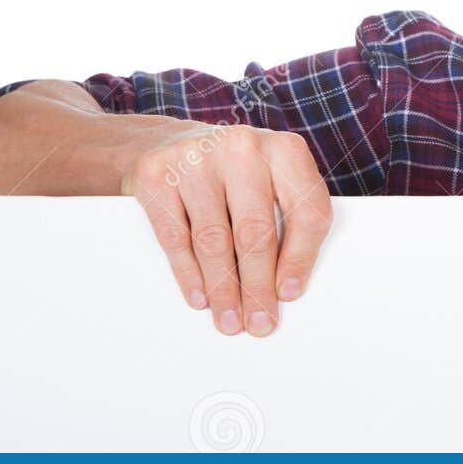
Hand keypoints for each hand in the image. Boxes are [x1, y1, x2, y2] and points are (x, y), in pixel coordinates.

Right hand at [120, 123, 332, 336]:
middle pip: (256, 231)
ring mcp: (196, 158)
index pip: (305, 211)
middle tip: (259, 322)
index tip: (290, 293)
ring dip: (223, 289)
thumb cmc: (237, 172)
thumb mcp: (273, 182)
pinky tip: (199, 296)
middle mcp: (243, 147)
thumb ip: (288, 219)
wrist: (177, 141)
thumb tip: (285, 286)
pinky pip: (175, 237)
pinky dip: (188, 274)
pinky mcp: (156, 174)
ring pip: (214, 239)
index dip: (300, 258)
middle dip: (257, 287)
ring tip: (229, 319)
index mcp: (285, 150)